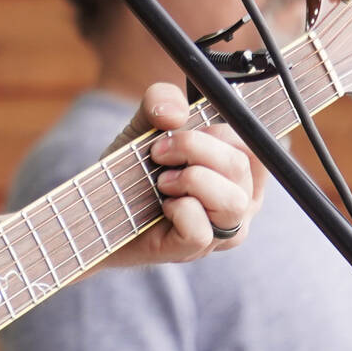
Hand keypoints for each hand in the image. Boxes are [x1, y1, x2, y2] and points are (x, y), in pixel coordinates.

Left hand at [110, 81, 265, 268]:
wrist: (97, 207)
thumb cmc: (134, 169)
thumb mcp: (146, 124)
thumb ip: (161, 101)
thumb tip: (175, 113)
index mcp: (238, 171)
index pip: (253, 144)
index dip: (218, 131)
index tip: (182, 131)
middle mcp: (239, 203)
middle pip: (240, 166)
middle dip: (194, 148)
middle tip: (159, 151)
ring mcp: (220, 231)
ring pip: (232, 201)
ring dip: (190, 180)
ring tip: (163, 181)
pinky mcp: (194, 249)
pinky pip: (201, 230)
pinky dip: (179, 209)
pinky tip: (163, 206)